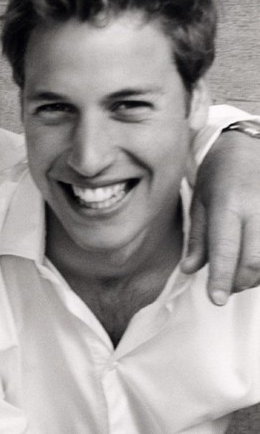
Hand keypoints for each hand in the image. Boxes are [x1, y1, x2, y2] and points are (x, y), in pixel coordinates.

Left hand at [181, 130, 259, 304]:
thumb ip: (197, 237)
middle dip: (239, 282)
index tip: (217, 299)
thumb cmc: (219, 174)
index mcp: (228, 204)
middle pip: (254, 260)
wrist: (249, 144)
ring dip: (256, 276)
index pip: (225, 248)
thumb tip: (191, 269)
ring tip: (240, 274)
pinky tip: (255, 263)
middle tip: (226, 287)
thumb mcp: (199, 201)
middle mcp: (257, 208)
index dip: (222, 277)